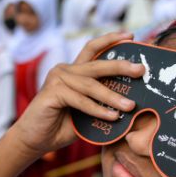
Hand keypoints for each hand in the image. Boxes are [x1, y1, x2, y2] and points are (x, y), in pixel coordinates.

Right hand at [0, 32, 142, 176]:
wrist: (35, 140)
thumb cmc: (61, 127)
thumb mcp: (87, 112)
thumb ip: (101, 103)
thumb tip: (131, 103)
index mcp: (74, 72)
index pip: (92, 48)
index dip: (110, 39)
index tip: (130, 36)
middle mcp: (65, 71)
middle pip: (97, 63)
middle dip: (120, 66)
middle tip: (140, 70)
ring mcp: (57, 80)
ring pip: (91, 85)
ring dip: (112, 96)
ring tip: (130, 106)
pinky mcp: (52, 92)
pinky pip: (80, 100)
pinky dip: (97, 109)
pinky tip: (112, 117)